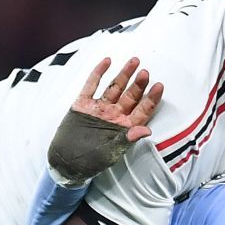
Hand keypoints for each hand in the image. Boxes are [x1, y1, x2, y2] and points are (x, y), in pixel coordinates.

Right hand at [48, 57, 164, 183]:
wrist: (64, 162)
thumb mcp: (111, 152)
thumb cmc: (90, 161)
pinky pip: (92, 85)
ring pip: (114, 87)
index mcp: (124, 127)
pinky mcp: (83, 104)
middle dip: (139, 84)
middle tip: (145, 72)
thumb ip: (127, 139)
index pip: (142, 111)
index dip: (151, 99)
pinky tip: (107, 61)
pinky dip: (98, 73)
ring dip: (124, 74)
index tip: (159, 86)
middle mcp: (114, 115)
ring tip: (134, 61)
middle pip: (130, 96)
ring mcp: (99, 108)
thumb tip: (147, 131)